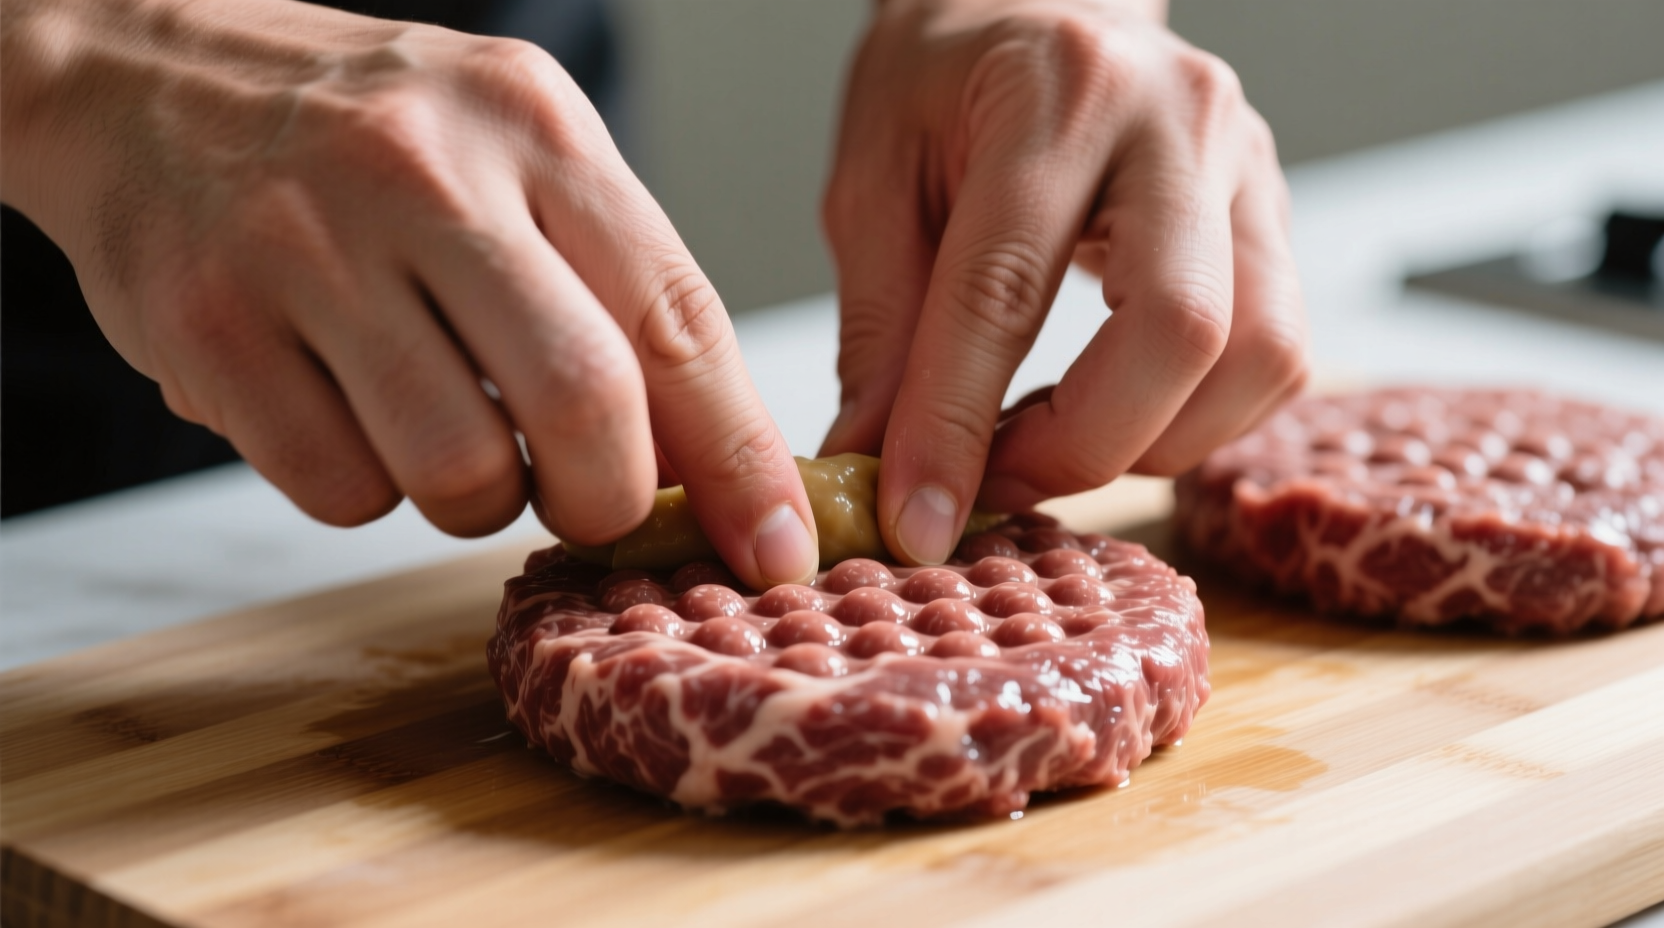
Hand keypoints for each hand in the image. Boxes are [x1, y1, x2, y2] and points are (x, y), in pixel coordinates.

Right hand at [1, 0, 821, 586]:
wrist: (147, 75)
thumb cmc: (371, 139)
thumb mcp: (516, 156)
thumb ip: (616, 290)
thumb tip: (706, 465)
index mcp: (536, 128)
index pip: (678, 319)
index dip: (741, 458)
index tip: (775, 547)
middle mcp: (428, 175)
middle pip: (585, 405)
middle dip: (607, 500)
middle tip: (588, 504)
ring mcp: (308, 248)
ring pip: (459, 473)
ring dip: (475, 498)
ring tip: (444, 427)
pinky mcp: (212, 329)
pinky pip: (341, 492)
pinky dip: (366, 489)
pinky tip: (347, 411)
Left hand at [818, 0, 1306, 564]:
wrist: (1037, 2)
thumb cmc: (945, 81)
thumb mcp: (872, 180)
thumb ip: (881, 328)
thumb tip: (875, 471)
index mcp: (1056, 92)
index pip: (1006, 288)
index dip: (955, 425)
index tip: (914, 521)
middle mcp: (1179, 121)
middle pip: (1178, 329)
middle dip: (1081, 447)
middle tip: (996, 486)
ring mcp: (1248, 166)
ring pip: (1258, 358)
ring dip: (1149, 443)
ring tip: (1049, 447)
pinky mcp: (1275, 215)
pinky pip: (1276, 360)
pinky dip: (1196, 421)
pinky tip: (1111, 413)